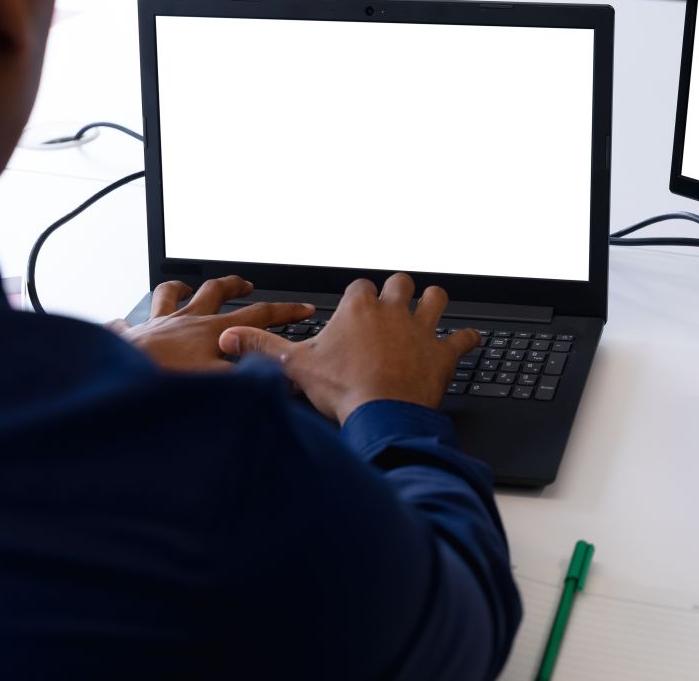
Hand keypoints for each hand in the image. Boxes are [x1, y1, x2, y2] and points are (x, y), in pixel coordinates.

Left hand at [108, 275, 314, 372]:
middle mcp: (184, 320)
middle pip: (215, 291)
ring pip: (169, 294)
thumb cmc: (165, 382)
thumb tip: (284, 374)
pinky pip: (124, 324)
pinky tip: (123, 326)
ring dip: (180, 289)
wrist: (115, 384)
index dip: (284, 312)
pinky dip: (126, 324)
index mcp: (211, 330)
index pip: (257, 316)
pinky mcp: (127, 337)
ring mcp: (155, 325)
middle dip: (234, 285)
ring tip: (186, 287)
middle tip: (246, 284)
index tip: (302, 309)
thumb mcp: (220, 383)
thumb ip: (253, 376)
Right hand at [218, 273, 479, 423]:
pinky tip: (470, 340)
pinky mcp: (442, 353)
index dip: (358, 298)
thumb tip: (228, 338)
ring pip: (435, 299)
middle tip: (393, 302)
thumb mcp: (294, 366)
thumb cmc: (341, 389)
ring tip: (430, 306)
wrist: (380, 414)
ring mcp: (420, 330)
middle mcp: (392, 311)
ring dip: (433, 302)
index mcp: (359, 308)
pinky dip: (467, 339)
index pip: (359, 288)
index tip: (354, 309)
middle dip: (397, 291)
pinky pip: (463, 339)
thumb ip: (261, 347)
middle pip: (399, 284)